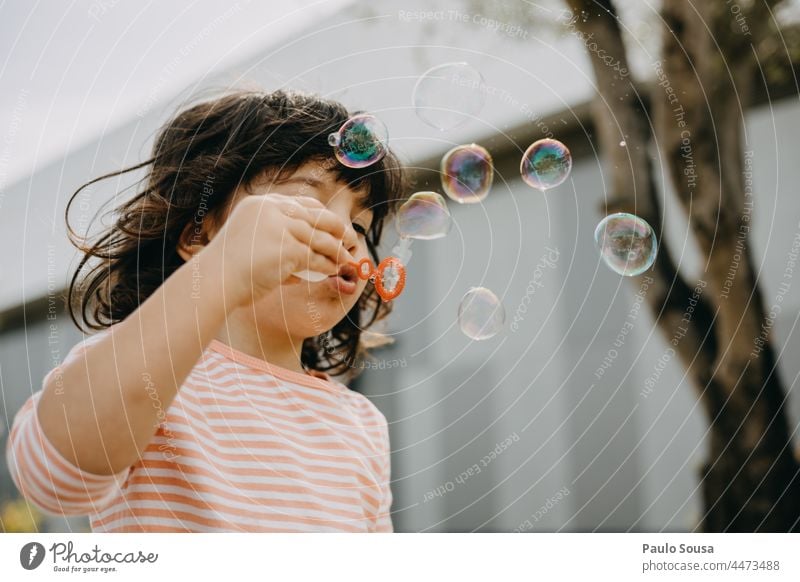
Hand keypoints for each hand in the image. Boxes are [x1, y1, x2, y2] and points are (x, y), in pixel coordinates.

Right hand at [206, 193, 357, 307]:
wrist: (214, 281)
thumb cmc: (229, 270)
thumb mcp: (251, 243)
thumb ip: (277, 240)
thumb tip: (308, 253)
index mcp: (261, 204)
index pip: (301, 204)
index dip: (321, 215)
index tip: (334, 225)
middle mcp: (271, 210)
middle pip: (316, 215)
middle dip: (337, 228)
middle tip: (350, 239)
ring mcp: (280, 227)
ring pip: (319, 237)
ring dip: (336, 250)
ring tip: (346, 260)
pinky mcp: (288, 247)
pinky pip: (316, 257)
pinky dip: (328, 265)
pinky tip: (334, 271)